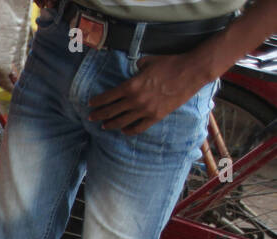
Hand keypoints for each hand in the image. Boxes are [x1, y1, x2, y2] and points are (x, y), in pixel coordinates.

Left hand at [88, 52, 210, 134]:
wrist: (192, 71)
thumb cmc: (170, 63)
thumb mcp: (148, 61)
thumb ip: (136, 67)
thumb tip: (132, 69)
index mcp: (131, 86)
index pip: (107, 97)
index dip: (97, 102)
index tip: (91, 104)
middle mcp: (135, 100)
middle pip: (111, 111)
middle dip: (98, 115)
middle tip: (91, 117)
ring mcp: (145, 110)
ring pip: (122, 122)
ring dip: (110, 124)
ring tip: (104, 125)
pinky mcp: (156, 116)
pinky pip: (138, 128)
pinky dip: (128, 130)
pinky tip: (123, 130)